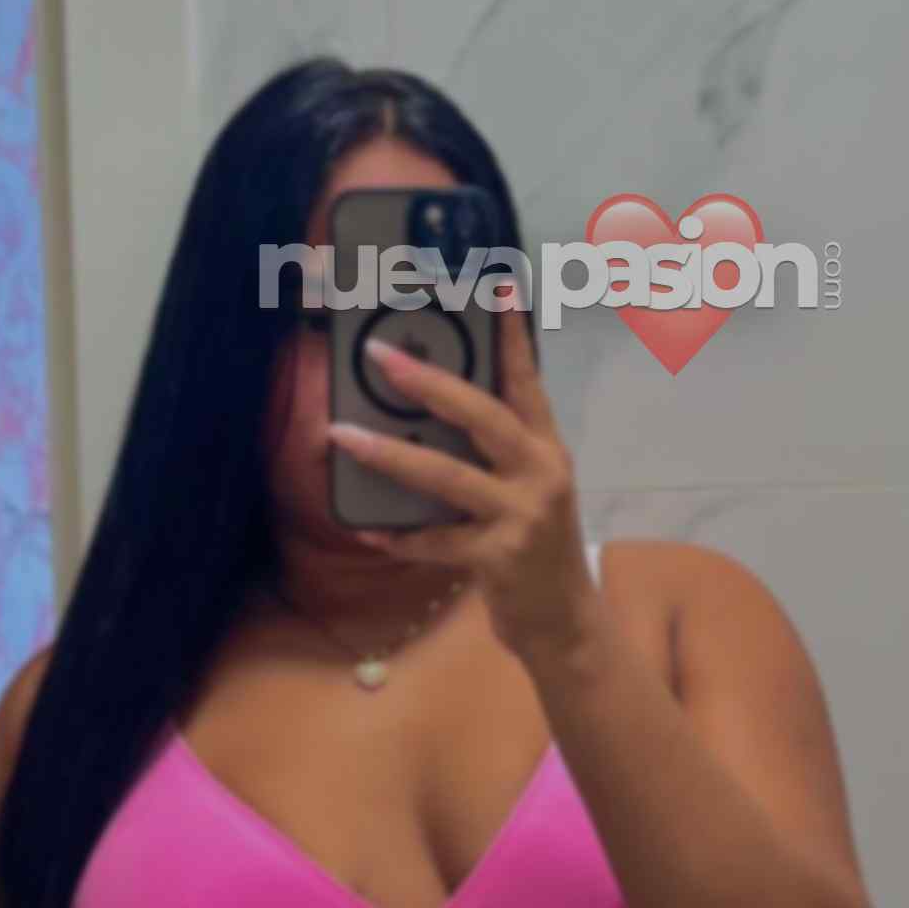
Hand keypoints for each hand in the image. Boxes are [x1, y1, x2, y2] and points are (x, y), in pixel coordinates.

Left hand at [331, 301, 599, 668]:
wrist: (565, 622)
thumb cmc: (537, 546)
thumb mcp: (532, 489)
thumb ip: (498, 451)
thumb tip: (437, 406)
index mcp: (546, 448)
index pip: (528, 380)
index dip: (511, 334)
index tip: (495, 285)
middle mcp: (540, 474)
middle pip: (483, 417)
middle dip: (429, 384)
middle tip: (382, 356)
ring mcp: (521, 517)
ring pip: (447, 477)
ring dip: (389, 455)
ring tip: (343, 436)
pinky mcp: (498, 559)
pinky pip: (435, 541)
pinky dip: (398, 535)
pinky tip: (366, 527)